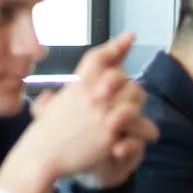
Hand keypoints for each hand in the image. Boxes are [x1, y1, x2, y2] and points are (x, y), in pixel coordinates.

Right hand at [22, 32, 157, 187]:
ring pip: (136, 96)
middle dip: (130, 87)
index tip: (130, 36)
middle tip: (130, 98)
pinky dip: (147, 129)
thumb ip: (52, 101)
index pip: (98, 58)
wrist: (41, 156)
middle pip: (124, 77)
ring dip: (139, 105)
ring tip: (139, 118)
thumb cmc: (42, 136)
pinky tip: (151, 134)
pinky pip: (140, 123)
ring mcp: (103, 111)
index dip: (116, 45)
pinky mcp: (111, 131)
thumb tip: (50, 97)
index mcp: (77, 85)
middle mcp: (92, 93)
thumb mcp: (45, 110)